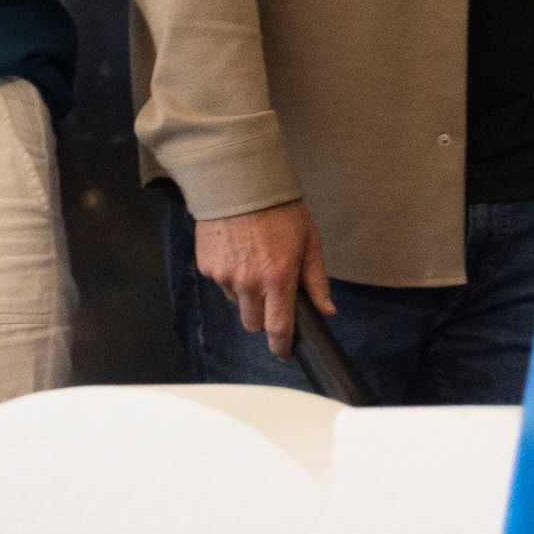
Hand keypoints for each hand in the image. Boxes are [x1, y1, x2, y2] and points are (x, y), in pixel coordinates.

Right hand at [193, 200, 332, 358]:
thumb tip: (327, 310)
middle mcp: (248, 282)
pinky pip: (221, 284)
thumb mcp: (309, 242)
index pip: (279, 328)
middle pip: (254, 323)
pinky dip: (230, 277)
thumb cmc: (278, 209)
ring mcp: (224, 275)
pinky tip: (238, 253)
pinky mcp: (207, 266)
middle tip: (272, 295)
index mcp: (278, 278)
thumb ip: (316, 281)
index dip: (282, 346)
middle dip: (264, 317)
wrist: (239, 182)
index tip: (284, 352)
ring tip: (254, 263)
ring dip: (246, 295)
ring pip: (237, 303)